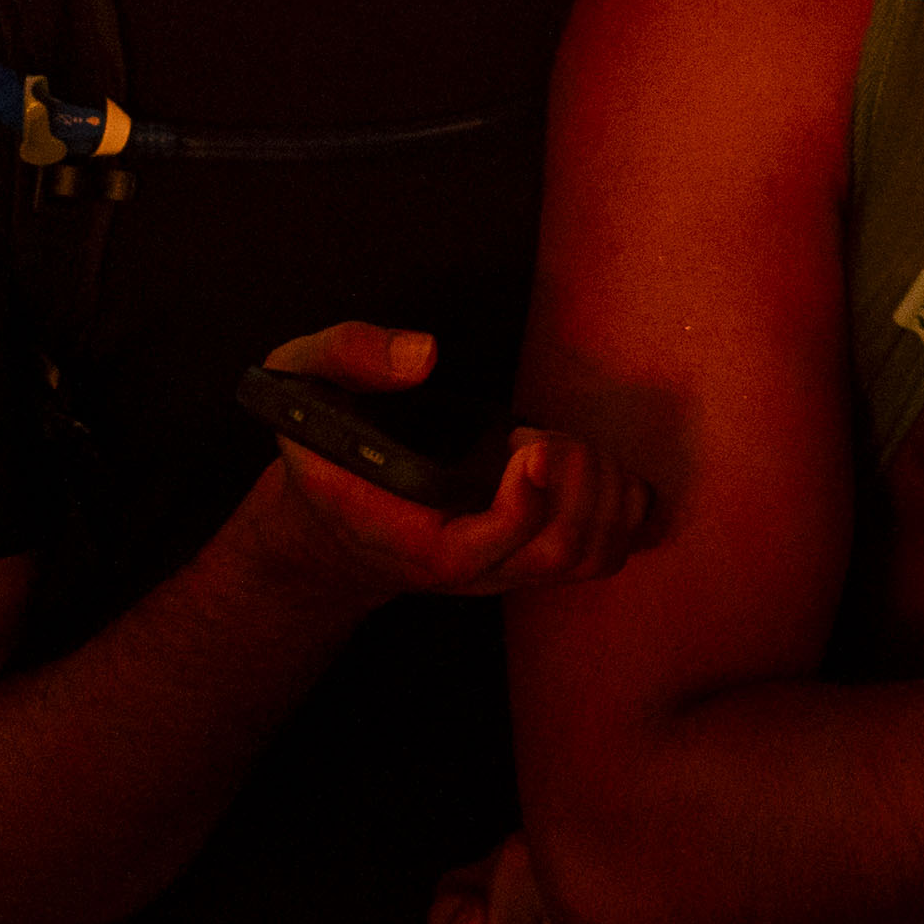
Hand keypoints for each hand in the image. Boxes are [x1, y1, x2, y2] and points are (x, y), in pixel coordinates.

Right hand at [242, 323, 651, 605]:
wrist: (330, 519)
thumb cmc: (322, 443)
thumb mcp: (299, 380)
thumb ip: (347, 355)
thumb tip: (421, 356)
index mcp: (396, 530)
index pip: (467, 551)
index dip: (518, 505)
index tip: (530, 446)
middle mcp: (458, 563)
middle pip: (551, 551)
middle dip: (573, 481)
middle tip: (543, 438)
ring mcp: (500, 567)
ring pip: (587, 555)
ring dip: (603, 491)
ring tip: (565, 446)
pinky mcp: (531, 558)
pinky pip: (602, 553)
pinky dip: (624, 509)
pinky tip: (600, 464)